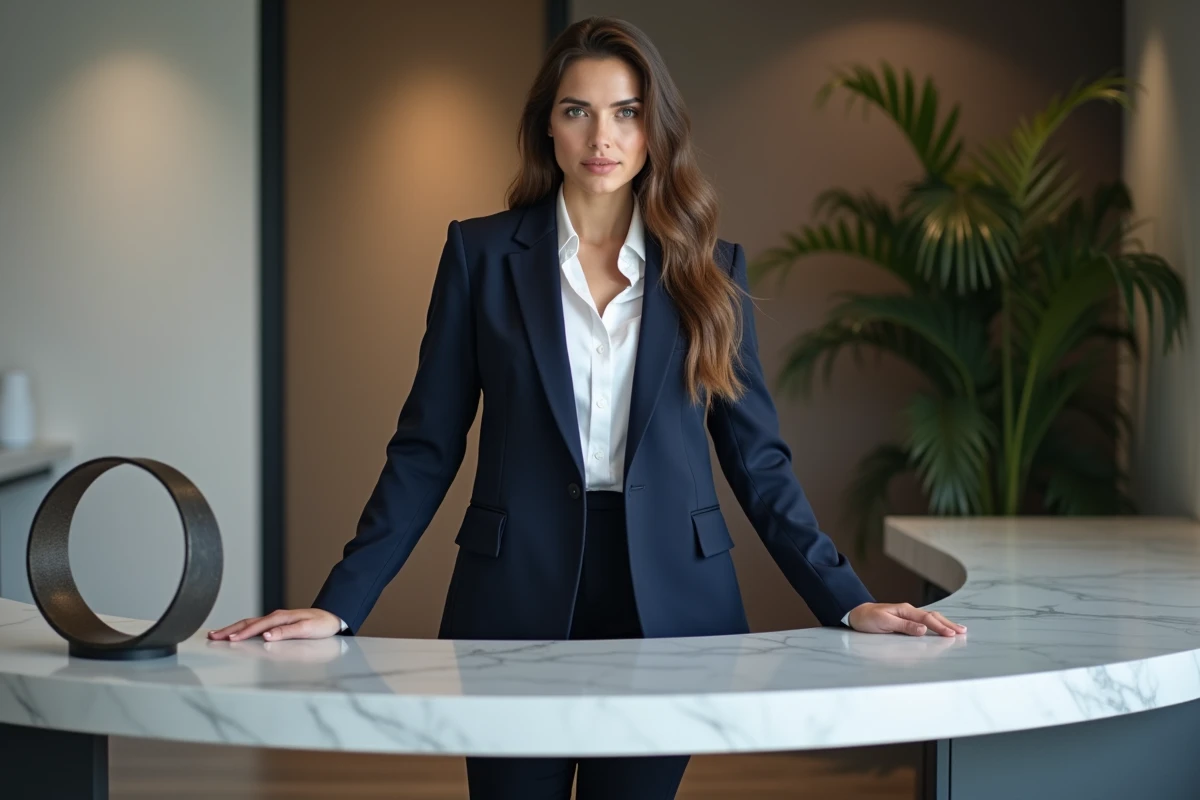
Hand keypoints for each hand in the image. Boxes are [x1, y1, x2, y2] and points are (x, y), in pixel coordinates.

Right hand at [207, 608, 341, 641]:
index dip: (242, 633)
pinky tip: (236, 633)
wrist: (332, 617)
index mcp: (280, 618)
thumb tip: (267, 635)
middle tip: (212, 635)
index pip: (257, 626)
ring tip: (217, 634)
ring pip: (249, 623)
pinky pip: (255, 625)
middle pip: (248, 623)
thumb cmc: (321, 625)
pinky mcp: (276, 623)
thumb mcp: (307, 629)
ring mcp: (275, 620)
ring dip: (232, 628)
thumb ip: (286, 632)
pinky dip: (242, 629)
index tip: (227, 639)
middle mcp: (275, 617)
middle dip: (229, 629)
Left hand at [847, 602, 965, 636]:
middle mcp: (908, 611)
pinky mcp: (905, 620)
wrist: (856, 614)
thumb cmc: (868, 619)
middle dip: (948, 624)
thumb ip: (904, 626)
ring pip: (930, 618)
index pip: (927, 619)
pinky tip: (941, 628)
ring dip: (944, 623)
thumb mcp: (884, 622)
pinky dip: (935, 624)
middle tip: (963, 631)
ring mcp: (907, 615)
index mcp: (905, 610)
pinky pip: (924, 621)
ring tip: (957, 630)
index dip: (940, 627)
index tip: (952, 634)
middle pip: (933, 616)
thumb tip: (924, 629)